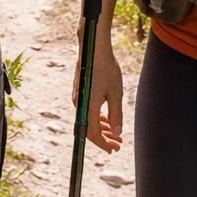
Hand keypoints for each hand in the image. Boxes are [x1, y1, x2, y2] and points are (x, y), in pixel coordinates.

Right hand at [76, 37, 123, 151]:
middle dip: (104, 138)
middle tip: (118, 143)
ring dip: (102, 127)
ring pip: (89, 119)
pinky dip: (98, 117)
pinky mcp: (79, 90)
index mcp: (88, 107)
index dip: (104, 144)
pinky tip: (107, 117)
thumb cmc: (106, 68)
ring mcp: (78, 97)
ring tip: (114, 132)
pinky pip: (88, 110)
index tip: (114, 149)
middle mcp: (80, 104)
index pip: (93, 134)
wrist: (93, 47)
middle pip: (90, 128)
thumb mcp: (116, 93)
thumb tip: (116, 133)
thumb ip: (116, 115)